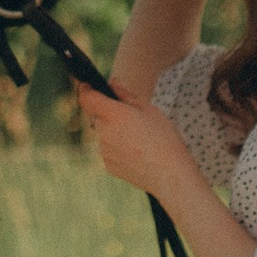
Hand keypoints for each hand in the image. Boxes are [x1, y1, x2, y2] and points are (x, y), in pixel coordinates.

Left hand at [75, 85, 193, 196]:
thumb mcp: (148, 109)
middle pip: (98, 117)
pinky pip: (110, 151)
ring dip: (116, 133)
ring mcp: (104, 151)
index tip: (88, 86)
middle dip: (110, 115)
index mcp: (113, 115)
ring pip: (105, 135)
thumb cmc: (163, 138)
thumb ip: (126, 94)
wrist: (170, 174)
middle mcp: (103, 133)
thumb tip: (112, 83)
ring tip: (140, 140)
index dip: (86, 89)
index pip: (87, 98)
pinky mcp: (108, 166)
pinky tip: (138, 153)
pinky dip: (119, 149)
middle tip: (133, 119)